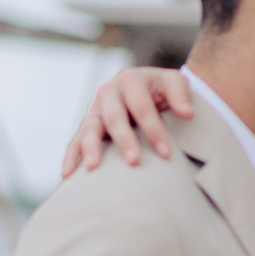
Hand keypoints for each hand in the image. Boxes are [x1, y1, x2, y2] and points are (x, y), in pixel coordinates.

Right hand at [61, 67, 194, 176]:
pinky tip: (67, 176)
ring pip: (90, 128)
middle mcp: (108, 92)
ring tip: (94, 168)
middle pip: (114, 117)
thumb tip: (187, 113)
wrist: (147, 89)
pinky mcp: (87, 126)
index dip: (154, 129)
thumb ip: (181, 94)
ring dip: (91, 148)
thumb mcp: (173, 83)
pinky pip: (75, 141)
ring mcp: (95, 109)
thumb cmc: (162, 90)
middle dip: (124, 140)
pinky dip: (71, 157)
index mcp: (130, 80)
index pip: (142, 107)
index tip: (166, 153)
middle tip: (134, 161)